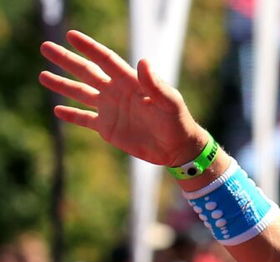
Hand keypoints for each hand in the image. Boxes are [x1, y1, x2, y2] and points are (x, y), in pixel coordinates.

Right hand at [39, 30, 206, 166]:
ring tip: (43, 75)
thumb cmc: (177, 122)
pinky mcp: (108, 128)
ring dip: (62, 85)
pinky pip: (85, 119)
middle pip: (86, 72)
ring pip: (81, 93)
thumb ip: (155, 84)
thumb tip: (143, 62)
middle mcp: (116, 92)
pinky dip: (71, 115)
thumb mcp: (169, 102)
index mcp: (130, 82)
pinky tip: (57, 109)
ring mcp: (110, 110)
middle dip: (66, 60)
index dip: (88, 47)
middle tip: (45, 47)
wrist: (177, 148)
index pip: (105, 59)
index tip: (71, 35)